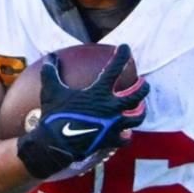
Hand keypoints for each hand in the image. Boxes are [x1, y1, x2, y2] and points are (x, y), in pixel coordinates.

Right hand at [15, 44, 148, 180]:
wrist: (56, 144)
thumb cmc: (54, 115)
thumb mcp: (50, 90)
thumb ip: (51, 72)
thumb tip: (50, 57)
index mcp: (99, 92)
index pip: (115, 69)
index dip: (122, 56)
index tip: (125, 48)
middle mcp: (111, 107)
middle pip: (137, 95)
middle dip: (143, 87)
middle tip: (143, 83)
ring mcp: (113, 125)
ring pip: (137, 118)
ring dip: (140, 111)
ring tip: (140, 108)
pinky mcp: (111, 140)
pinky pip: (125, 139)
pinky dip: (126, 136)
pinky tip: (126, 134)